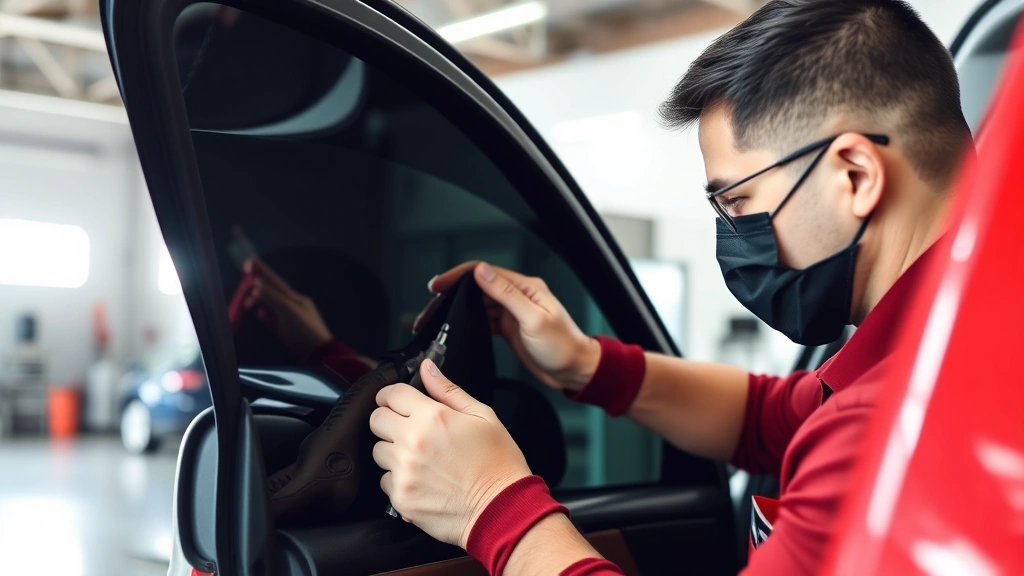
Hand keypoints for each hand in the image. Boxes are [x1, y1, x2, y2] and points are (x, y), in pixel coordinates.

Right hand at [243, 259, 332, 358]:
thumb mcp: (288, 311)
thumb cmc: (304, 330)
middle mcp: (291, 304)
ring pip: (270, 304)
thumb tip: (256, 285)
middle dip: (258, 285)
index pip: (275, 281)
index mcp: (294, 298)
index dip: (262, 271)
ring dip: (259, 300)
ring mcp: (288, 316)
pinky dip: (265, 314)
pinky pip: (272, 318)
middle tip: (244, 282)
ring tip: (248, 303)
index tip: (249, 262)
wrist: (318, 352)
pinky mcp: (285, 329)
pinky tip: (259, 313)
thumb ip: (272, 298)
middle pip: (272, 291)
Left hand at [370, 360, 530, 547]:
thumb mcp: (482, 416)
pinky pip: (385, 480)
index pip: (391, 393)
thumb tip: (428, 369)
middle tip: (409, 429)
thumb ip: (448, 390)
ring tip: (420, 458)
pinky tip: (422, 479)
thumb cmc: (498, 464)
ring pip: (378, 451)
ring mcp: (404, 471)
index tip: (396, 401)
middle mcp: (413, 442)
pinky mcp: (401, 497)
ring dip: (393, 451)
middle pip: (376, 419)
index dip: (392, 394)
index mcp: (432, 417)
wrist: (501, 510)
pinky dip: (399, 479)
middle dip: (389, 420)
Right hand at [416, 262, 599, 391]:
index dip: (458, 276)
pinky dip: (467, 324)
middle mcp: (517, 297)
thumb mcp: (534, 320)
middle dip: (451, 296)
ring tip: (436, 320)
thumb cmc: (563, 347)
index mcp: (524, 288)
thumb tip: (482, 273)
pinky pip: (482, 321)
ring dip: (456, 310)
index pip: (484, 273)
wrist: (575, 371)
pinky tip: (455, 330)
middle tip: (430, 308)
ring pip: (476, 305)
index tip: (438, 285)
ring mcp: (512, 313)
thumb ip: (507, 295)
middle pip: (476, 289)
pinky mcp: (508, 328)